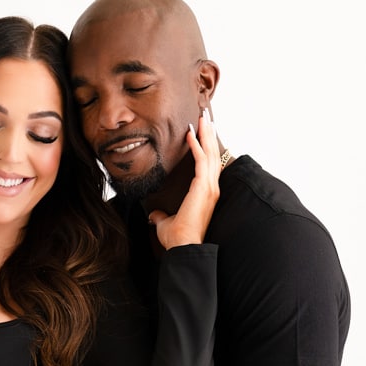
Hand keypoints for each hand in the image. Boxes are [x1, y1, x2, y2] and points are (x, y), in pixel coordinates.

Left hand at [149, 108, 222, 248]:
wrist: (184, 247)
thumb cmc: (178, 238)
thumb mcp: (166, 223)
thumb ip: (161, 216)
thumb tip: (153, 216)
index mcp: (206, 194)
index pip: (207, 165)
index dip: (204, 147)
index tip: (200, 133)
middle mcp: (212, 188)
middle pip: (212, 155)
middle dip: (209, 135)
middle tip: (206, 118)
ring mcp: (210, 187)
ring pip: (210, 154)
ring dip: (206, 135)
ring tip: (203, 118)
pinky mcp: (204, 187)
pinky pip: (202, 161)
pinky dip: (197, 146)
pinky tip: (190, 134)